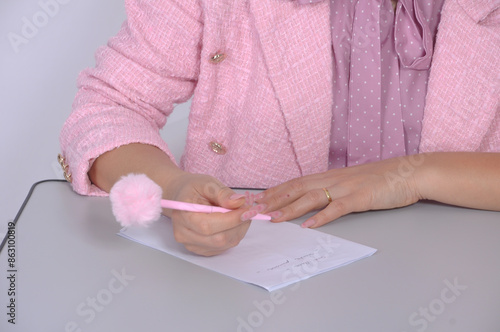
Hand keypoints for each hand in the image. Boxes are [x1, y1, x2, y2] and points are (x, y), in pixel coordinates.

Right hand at [166, 173, 257, 255]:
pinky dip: (234, 234)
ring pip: (224, 244)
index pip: (208, 226)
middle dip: (239, 224)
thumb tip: (238, 202)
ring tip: (242, 213)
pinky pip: (224, 247)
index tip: (249, 209)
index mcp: (182, 216)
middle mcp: (184, 234)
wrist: (183, 197)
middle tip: (249, 210)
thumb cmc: (193, 189)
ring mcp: (192, 245)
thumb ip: (222, 193)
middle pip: (218, 238)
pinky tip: (235, 222)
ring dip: (239, 229)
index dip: (232, 219)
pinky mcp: (201, 250)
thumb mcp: (207, 183)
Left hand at [255, 156, 421, 227]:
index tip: (255, 199)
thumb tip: (315, 198)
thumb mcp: (351, 182)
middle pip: (296, 188)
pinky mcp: (360, 197)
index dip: (274, 191)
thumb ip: (333, 188)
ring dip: (290, 208)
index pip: (295, 183)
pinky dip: (321, 217)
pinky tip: (308, 225)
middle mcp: (333, 179)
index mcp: (329, 176)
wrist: (409, 172)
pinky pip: (337, 208)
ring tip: (272, 218)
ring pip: (311, 197)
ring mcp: (346, 187)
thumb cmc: (381, 179)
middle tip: (252, 209)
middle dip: (272, 199)